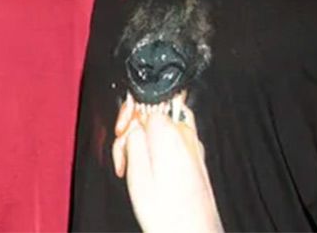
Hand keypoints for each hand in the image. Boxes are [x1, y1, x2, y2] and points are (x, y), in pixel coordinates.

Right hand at [113, 93, 222, 232]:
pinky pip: (172, 144)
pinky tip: (149, 173)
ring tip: (134, 169)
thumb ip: (133, 138)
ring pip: (162, 130)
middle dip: (135, 132)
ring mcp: (194, 147)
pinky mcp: (196, 160)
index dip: (128, 119)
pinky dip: (158, 153)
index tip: (120, 134)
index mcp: (170, 132)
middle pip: (154, 116)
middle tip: (125, 156)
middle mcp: (187, 135)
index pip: (145, 104)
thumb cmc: (168, 213)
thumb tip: (133, 123)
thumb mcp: (136, 172)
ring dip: (145, 144)